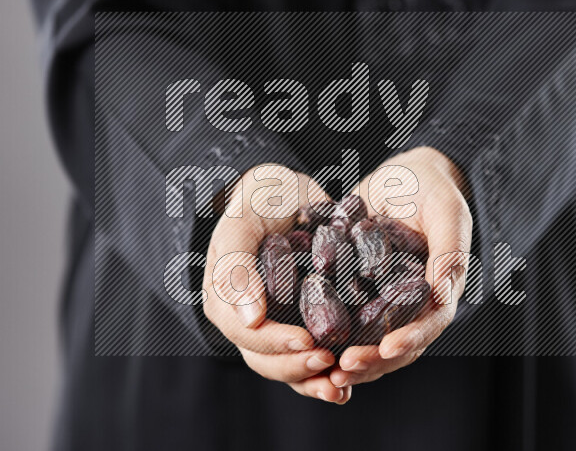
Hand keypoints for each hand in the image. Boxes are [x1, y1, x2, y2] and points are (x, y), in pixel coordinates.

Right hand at [202, 164, 350, 403]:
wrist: (286, 189)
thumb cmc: (258, 199)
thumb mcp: (241, 222)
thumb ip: (236, 265)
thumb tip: (250, 319)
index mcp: (226, 300)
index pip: (248, 334)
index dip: (276, 343)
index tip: (307, 341)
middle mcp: (249, 320)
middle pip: (268, 360)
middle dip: (298, 367)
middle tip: (330, 363)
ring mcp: (278, 324)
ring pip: (290, 366)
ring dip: (314, 381)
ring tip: (341, 386)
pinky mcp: (305, 321)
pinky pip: (312, 355)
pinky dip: (329, 373)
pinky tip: (349, 383)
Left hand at [329, 147, 471, 387]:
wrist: (401, 174)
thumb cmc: (431, 187)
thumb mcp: (448, 210)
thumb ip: (450, 250)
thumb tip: (442, 293)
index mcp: (438, 291)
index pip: (429, 325)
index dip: (410, 339)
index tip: (387, 348)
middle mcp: (408, 304)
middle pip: (393, 344)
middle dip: (370, 360)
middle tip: (343, 367)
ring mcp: (379, 300)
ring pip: (364, 340)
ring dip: (344, 356)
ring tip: (319, 365)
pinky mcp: (352, 290)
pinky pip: (339, 316)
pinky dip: (323, 330)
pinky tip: (299, 337)